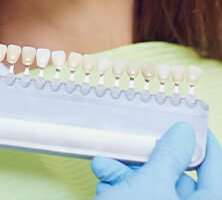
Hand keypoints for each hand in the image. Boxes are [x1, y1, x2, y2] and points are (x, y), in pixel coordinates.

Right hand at [91, 122, 221, 199]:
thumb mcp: (149, 185)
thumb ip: (169, 156)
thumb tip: (183, 132)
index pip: (216, 168)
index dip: (202, 143)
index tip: (189, 123)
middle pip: (179, 180)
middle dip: (147, 160)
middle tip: (131, 145)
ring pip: (157, 192)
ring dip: (128, 176)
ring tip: (104, 168)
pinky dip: (125, 194)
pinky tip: (105, 189)